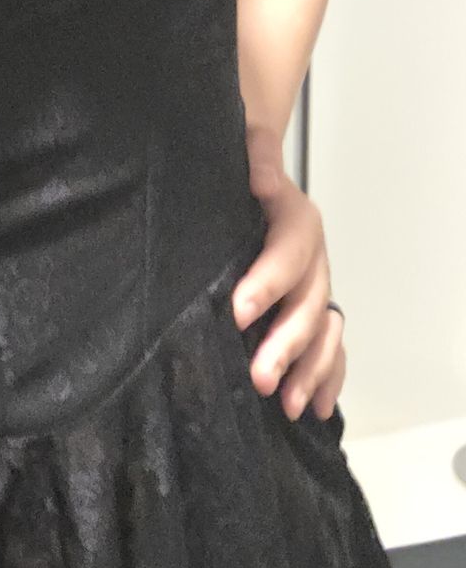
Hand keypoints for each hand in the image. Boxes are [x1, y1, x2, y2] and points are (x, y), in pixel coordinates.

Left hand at [229, 124, 345, 420]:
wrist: (249, 183)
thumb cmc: (237, 176)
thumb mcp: (244, 159)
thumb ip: (255, 158)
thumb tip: (258, 168)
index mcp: (297, 222)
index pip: (288, 251)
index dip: (268, 283)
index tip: (238, 313)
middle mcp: (314, 259)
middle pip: (309, 303)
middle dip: (287, 343)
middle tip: (260, 378)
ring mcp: (317, 289)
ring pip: (323, 332)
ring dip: (309, 370)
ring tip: (286, 404)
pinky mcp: (312, 313)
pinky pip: (329, 349)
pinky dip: (325, 378)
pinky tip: (313, 409)